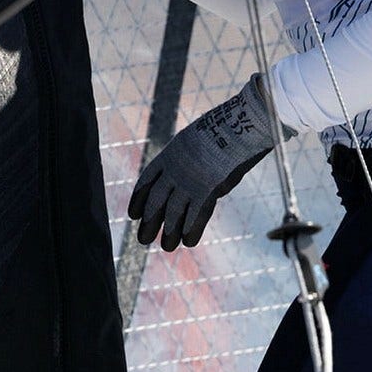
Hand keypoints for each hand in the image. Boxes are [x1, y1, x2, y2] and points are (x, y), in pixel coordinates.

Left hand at [128, 74, 278, 250]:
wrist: (238, 124)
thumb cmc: (224, 128)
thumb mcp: (198, 138)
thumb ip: (192, 157)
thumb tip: (194, 174)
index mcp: (169, 154)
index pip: (147, 180)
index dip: (139, 199)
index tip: (133, 215)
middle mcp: (175, 169)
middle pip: (156, 200)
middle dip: (149, 221)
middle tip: (142, 239)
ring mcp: (190, 180)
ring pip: (174, 212)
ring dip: (169, 232)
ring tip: (166, 247)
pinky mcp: (208, 190)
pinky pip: (197, 215)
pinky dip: (192, 230)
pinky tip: (188, 242)